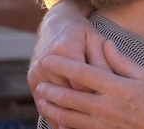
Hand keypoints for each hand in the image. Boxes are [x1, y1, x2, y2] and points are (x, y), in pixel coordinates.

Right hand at [27, 0, 105, 127]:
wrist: (56, 24)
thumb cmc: (82, 33)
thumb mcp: (98, 40)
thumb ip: (105, 61)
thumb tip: (110, 83)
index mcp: (67, 49)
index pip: (83, 83)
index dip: (97, 96)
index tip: (110, 105)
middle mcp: (48, 62)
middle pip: (68, 95)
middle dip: (84, 108)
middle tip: (101, 119)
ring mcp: (37, 72)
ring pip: (54, 102)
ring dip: (68, 116)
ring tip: (86, 125)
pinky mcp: (32, 80)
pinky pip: (43, 103)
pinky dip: (55, 115)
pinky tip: (67, 126)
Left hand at [35, 41, 143, 128]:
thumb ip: (122, 61)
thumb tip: (106, 44)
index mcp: (116, 87)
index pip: (83, 73)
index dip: (64, 64)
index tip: (50, 58)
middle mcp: (105, 106)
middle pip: (69, 96)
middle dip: (52, 89)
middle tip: (40, 82)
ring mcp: (102, 123)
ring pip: (68, 116)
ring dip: (52, 107)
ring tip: (43, 99)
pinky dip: (64, 124)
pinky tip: (58, 120)